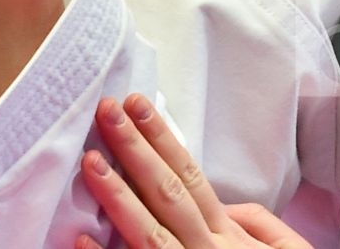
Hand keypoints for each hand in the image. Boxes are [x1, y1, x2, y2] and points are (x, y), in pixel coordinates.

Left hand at [76, 93, 312, 248]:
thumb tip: (225, 202)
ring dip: (118, 196)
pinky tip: (82, 240)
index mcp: (229, 235)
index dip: (163, 138)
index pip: (190, 175)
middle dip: (136, 150)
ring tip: (90, 162)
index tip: (138, 105)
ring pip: (150, 233)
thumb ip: (257, 223)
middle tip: (106, 111)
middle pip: (167, 192)